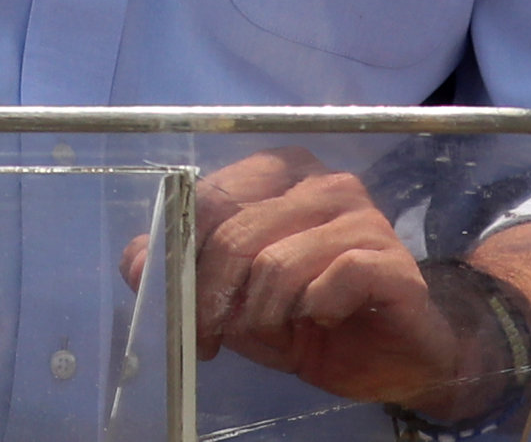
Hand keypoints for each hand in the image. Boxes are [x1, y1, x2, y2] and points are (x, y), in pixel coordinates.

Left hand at [120, 151, 481, 412]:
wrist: (395, 357)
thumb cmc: (309, 317)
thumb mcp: (234, 299)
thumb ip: (183, 273)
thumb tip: (134, 261)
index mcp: (279, 174)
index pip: (210, 201)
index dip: (186, 260)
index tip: (182, 312)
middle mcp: (323, 183)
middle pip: (238, 233)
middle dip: (214, 295)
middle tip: (211, 336)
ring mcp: (363, 217)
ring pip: (279, 262)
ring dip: (263, 312)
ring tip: (271, 332)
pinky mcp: (392, 260)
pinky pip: (334, 280)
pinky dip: (315, 309)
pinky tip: (322, 320)